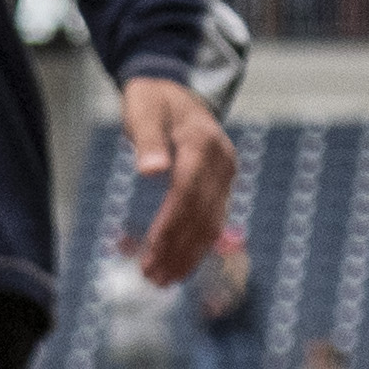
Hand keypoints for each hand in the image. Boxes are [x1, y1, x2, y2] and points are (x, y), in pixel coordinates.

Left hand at [120, 77, 238, 287]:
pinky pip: (214, 218)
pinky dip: (198, 244)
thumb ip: (147, 140)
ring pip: (212, 222)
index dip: (170, 227)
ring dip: (189, 254)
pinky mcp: (223, 183)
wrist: (174, 88)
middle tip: (152, 277)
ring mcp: (226, 173)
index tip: (150, 254)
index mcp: (202, 142)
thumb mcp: (143, 112)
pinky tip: (181, 263)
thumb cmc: (153, 101)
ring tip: (163, 279)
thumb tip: (150, 171)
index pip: (187, 193)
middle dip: (178, 249)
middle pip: (202, 213)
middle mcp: (221, 160)